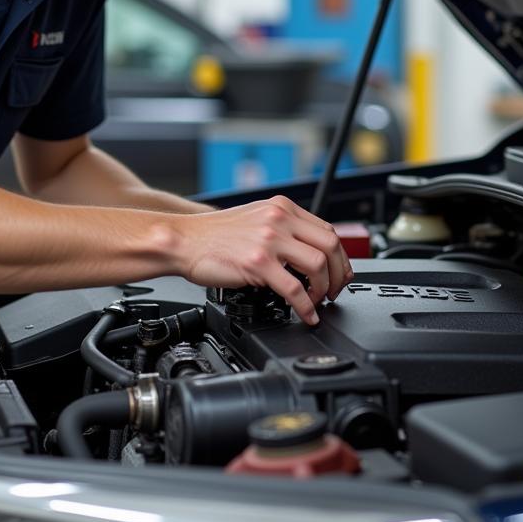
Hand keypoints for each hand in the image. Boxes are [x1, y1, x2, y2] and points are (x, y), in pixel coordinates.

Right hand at [172, 195, 353, 324]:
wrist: (183, 240)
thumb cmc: (213, 235)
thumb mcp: (255, 219)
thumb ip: (282, 229)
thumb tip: (308, 253)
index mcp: (281, 207)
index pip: (327, 230)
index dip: (339, 257)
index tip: (338, 273)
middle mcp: (279, 219)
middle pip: (330, 246)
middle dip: (338, 274)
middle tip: (334, 291)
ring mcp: (269, 240)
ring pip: (318, 266)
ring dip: (324, 290)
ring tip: (316, 302)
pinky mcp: (258, 263)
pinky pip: (294, 289)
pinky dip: (306, 307)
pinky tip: (306, 314)